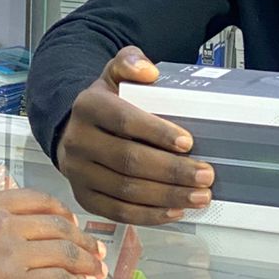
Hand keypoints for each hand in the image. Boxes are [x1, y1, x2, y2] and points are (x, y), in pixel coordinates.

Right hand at [0, 187, 105, 278]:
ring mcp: (10, 254)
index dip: (61, 212)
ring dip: (86, 262)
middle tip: (96, 250)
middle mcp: (3, 223)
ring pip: (63, 252)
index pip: (37, 200)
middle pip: (56, 225)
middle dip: (82, 239)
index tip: (73, 224)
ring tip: (98, 270)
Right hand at [56, 48, 213, 224]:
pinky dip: (149, 215)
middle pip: (128, 160)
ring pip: (126, 190)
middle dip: (172, 171)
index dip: (157, 133)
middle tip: (205, 175)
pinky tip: (174, 211)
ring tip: (199, 196)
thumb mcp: (114, 74)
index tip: (188, 143)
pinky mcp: (84, 197)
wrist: (73, 128)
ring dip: (167, 196)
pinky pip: (118, 212)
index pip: (124, 120)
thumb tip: (148, 72)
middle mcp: (78, 140)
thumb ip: (130, 63)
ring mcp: (78, 172)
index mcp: (87, 106)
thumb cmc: (105, 103)